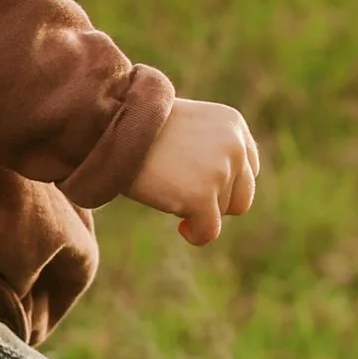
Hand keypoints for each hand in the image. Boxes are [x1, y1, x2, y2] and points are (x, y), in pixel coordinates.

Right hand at [126, 98, 260, 246]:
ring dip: (197, 210)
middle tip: (184, 195)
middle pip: (241, 196)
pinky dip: (197, 235)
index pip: (248, 168)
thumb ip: (212, 150)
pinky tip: (182, 228)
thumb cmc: (140, 128)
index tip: (199, 185)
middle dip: (216, 202)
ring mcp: (219, 171)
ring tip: (167, 189)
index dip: (225, 183)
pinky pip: (209, 231)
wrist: (110, 126)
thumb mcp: (186, 127)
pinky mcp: (202, 196)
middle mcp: (233, 145)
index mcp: (232, 123)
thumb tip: (225, 193)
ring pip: (222, 213)